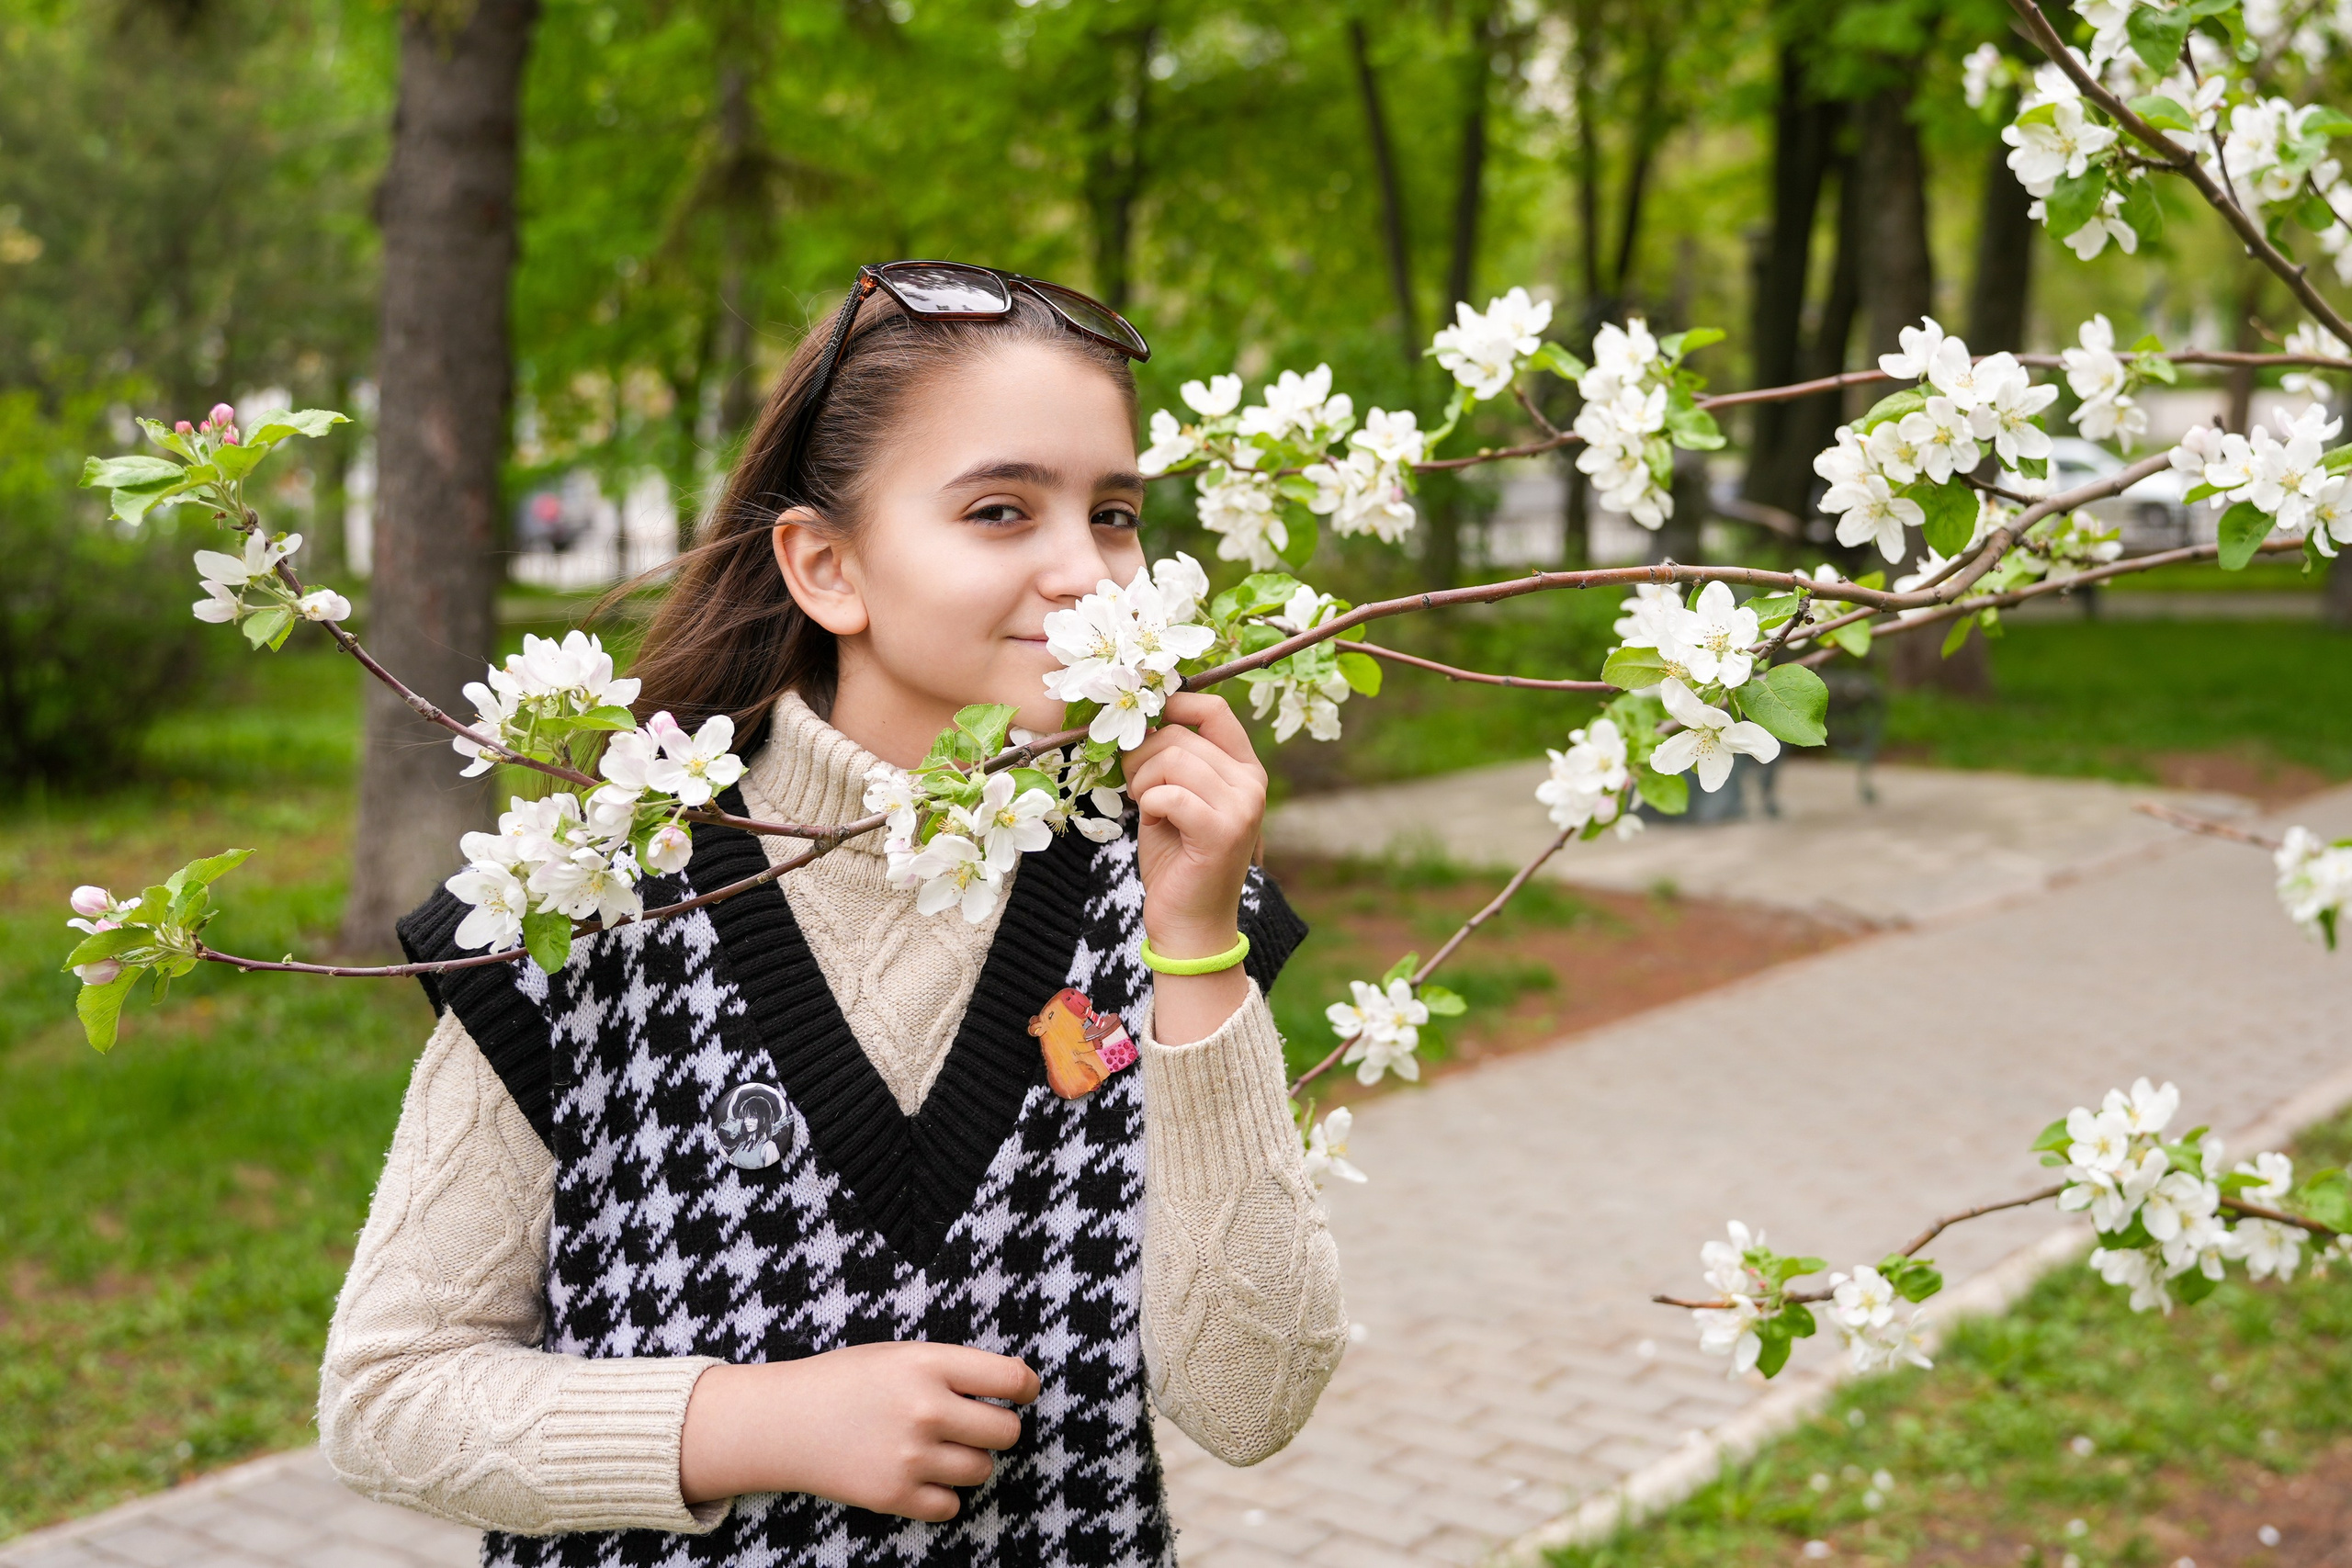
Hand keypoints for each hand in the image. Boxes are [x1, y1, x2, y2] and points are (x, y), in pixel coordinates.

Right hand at [678, 1341, 1040, 1519]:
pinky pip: (952, 1506)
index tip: (1023, 1393)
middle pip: (1006, 1432)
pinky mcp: (894, 1496)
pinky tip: (920, 1475)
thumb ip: (953, 1370)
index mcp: (928, 1364)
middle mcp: (925, 1409)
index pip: (1010, 1379)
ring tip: (938, 1448)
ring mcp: (910, 1457)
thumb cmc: (846, 1381)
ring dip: (969, 1461)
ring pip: (982, 1470)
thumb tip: (1015, 1389)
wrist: (782, 1422)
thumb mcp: (900, 1355)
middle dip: (996, 1428)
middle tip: (972, 1424)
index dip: (1025, 1387)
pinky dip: (943, 1495)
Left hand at [1125, 693, 1267, 956]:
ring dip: (1143, 782)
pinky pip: (1169, 795)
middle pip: (1182, 735)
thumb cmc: (1176, 859)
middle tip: (1134, 787)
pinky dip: (1149, 805)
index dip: (1173, 704)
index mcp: (1244, 769)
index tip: (1143, 723)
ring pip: (1174, 760)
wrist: (1189, 922)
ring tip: (1145, 806)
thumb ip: (1170, 758)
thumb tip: (1140, 715)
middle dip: (1141, 756)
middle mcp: (1251, 783)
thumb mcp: (1174, 797)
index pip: (1215, 709)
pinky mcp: (1223, 833)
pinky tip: (1152, 822)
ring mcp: (1242, 807)